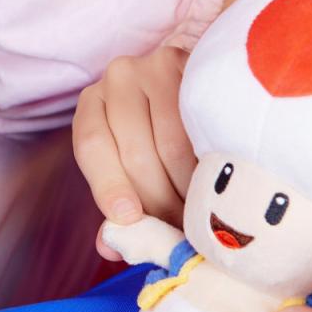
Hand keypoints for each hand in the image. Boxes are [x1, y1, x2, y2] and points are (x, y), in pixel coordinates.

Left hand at [73, 46, 195, 256]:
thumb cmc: (160, 135)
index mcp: (92, 105)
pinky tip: (219, 181)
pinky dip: (209, 159)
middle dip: (160, 201)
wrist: (203, 85)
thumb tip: (108, 247)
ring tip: (204, 213)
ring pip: (171, 144)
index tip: (129, 218)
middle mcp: (117, 77)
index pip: (92, 146)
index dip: (109, 186)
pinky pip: (202, 125)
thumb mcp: (132, 164)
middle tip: (183, 231)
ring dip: (189, 188)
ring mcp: (156, 64)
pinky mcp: (195, 65)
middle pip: (135, 153)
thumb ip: (121, 204)